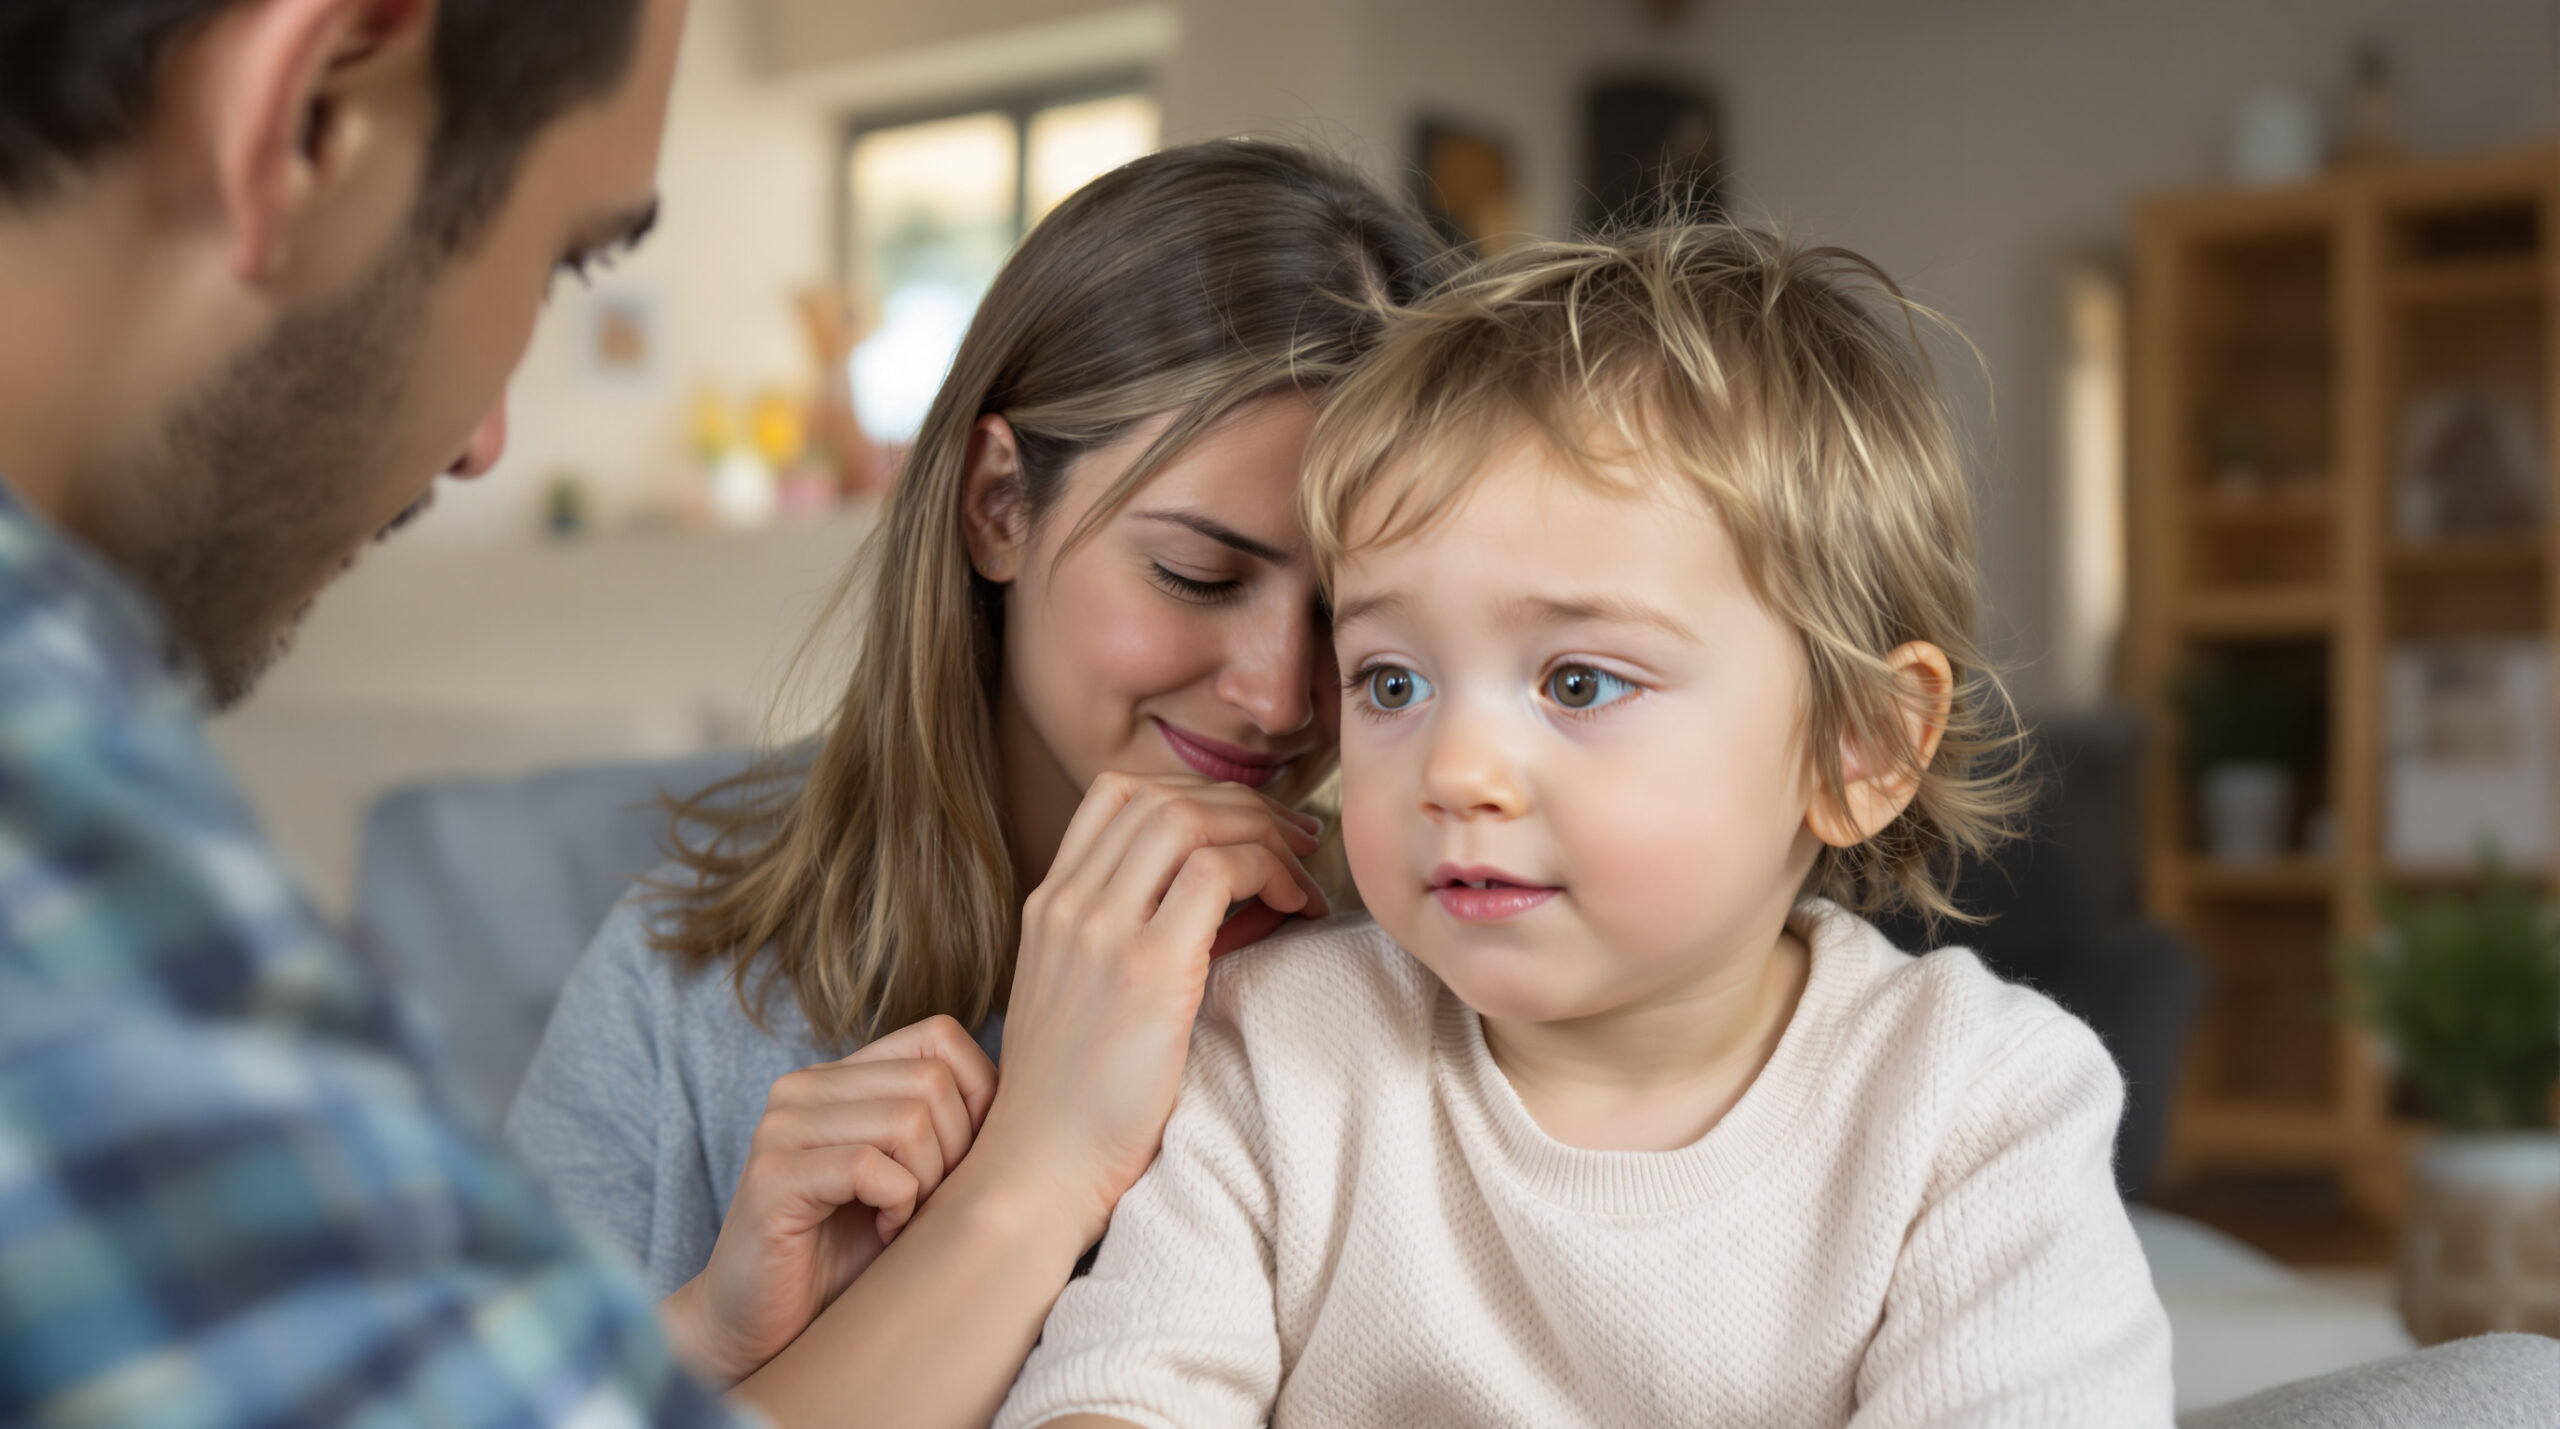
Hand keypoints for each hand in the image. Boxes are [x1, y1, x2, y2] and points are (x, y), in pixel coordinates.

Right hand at [661, 1015, 995, 1386]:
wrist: (770, 1327)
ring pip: (909, 1122)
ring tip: (898, 1219)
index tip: (961, 1163)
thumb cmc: (855, 1255)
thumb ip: (953, 1125)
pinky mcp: (772, 1176)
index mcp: (841, 1075)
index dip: (978, 1099)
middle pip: (934, 1082)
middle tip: (927, 1203)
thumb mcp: (919, 1176)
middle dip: (956, 1153)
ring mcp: (782, 1126)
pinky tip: (879, 1232)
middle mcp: (805, 1086)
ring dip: (926, 1186)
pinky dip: (896, 1207)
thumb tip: (1035, 1098)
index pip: (941, 1038)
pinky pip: (872, 1168)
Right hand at [968, 772, 1328, 1244]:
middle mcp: (1067, 904)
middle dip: (1243, 805)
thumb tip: (1240, 893)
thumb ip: (1137, 936)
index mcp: (1048, 904)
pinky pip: (1217, 871)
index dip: (1195, 793)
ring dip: (1262, 834)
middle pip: (1163, 795)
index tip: (1246, 827)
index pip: (1119, 793)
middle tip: (1297, 840)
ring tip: (1300, 877)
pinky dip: (1268, 871)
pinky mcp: (1143, 969)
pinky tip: (1294, 908)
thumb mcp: (1085, 996)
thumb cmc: (1077, 1101)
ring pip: (1191, 818)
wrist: (1039, 1170)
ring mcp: (1099, 930)